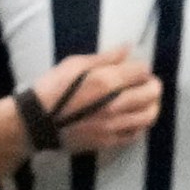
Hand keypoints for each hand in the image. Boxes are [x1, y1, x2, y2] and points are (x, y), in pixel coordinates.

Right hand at [27, 47, 161, 153]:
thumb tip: (127, 48)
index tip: (136, 68)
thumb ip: (105, 58)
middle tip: (146, 83)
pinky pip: (136, 134)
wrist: (37, 121)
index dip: (141, 67)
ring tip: (145, 101)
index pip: (142, 71)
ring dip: (152, 105)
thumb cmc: (53, 88)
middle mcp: (115, 105)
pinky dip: (140, 124)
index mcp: (106, 81)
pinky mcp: (109, 141)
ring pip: (149, 116)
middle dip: (152, 84)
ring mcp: (114, 125)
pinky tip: (134, 118)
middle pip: (152, 93)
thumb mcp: (74, 64)